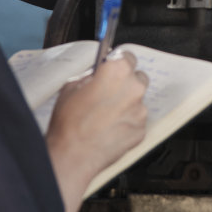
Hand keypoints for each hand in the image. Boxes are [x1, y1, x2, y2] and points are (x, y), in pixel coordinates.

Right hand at [46, 51, 149, 186]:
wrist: (73, 155)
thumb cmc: (69, 123)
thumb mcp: (71, 87)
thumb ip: (91, 76)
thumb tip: (98, 75)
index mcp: (117, 71)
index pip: (127, 56)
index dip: (118, 62)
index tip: (114, 68)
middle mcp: (133, 87)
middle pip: (137, 77)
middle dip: (125, 83)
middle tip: (108, 94)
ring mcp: (140, 110)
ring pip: (137, 100)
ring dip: (126, 104)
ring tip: (105, 116)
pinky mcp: (141, 129)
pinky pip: (137, 120)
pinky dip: (127, 122)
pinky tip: (110, 129)